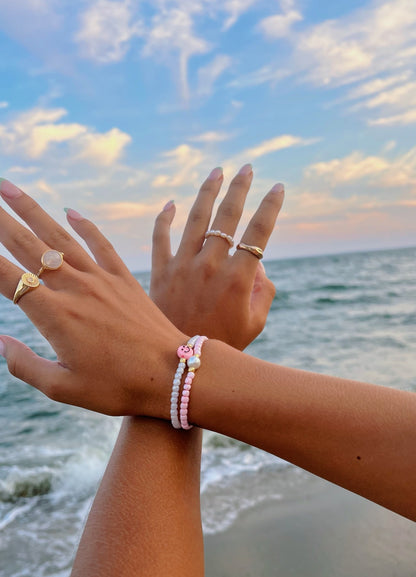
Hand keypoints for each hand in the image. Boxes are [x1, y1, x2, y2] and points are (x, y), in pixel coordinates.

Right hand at [0, 180, 184, 415]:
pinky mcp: (124, 279)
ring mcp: (101, 280)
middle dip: (2, 221)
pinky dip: (85, 226)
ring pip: (60, 238)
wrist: (172, 374)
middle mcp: (75, 290)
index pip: (8, 279)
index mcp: (55, 316)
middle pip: (29, 247)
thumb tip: (1, 343)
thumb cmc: (118, 387)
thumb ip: (25, 365)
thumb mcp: (64, 388)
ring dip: (34, 210)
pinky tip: (71, 211)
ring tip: (11, 189)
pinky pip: (101, 244)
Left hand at [150, 165, 283, 349]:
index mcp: (238, 278)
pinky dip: (164, 218)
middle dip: (240, 188)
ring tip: (216, 171)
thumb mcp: (256, 323)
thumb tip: (257, 264)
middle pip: (227, 216)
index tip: (279, 188)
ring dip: (207, 192)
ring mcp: (182, 266)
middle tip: (247, 167)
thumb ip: (264, 290)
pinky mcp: (160, 273)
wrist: (179, 368)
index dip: (271, 207)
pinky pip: (160, 238)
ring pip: (195, 218)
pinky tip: (171, 203)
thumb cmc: (223, 346)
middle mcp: (210, 265)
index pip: (259, 232)